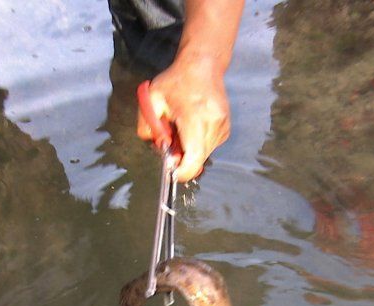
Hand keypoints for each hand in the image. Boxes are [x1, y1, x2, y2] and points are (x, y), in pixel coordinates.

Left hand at [137, 58, 230, 181]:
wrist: (203, 65)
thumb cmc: (177, 81)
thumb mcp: (151, 99)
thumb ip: (147, 127)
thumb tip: (158, 146)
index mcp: (195, 119)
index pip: (193, 160)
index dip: (181, 171)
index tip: (172, 168)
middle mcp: (213, 126)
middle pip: (196, 160)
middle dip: (181, 156)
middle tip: (171, 136)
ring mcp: (223, 128)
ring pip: (202, 154)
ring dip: (189, 148)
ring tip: (183, 125)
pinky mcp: (226, 129)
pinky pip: (209, 146)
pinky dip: (198, 142)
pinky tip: (193, 124)